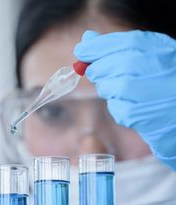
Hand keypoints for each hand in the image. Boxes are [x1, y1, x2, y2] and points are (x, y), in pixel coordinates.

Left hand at [74, 30, 175, 169]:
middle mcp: (166, 71)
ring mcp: (160, 96)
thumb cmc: (162, 85)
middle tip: (93, 72)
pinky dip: (116, 107)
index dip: (100, 46)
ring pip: (119, 88)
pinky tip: (124, 106)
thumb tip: (88, 40)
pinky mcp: (151, 120)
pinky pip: (122, 111)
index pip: (129, 43)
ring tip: (112, 90)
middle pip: (122, 64)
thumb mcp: (148, 58)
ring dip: (107, 89)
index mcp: (165, 52)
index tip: (81, 50)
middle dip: (99, 69)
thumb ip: (120, 49)